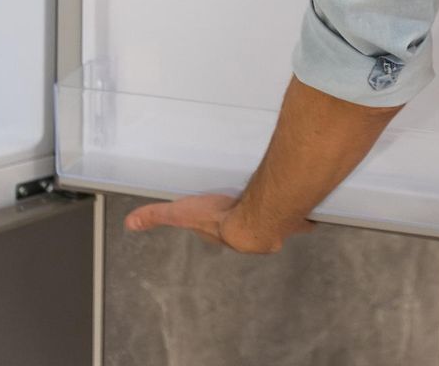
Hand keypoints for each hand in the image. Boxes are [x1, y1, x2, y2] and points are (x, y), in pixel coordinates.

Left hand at [123, 193, 304, 253]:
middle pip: (248, 223)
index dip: (218, 220)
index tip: (219, 211)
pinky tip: (308, 208)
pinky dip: (302, 216)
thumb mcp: (180, 213)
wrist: (260, 219)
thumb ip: (155, 215)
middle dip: (249, 217)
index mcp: (225, 234)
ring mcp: (274, 230)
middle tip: (249, 206)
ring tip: (279, 202)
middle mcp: (250, 236)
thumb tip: (129, 223)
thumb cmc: (221, 218)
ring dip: (278, 216)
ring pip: (276, 221)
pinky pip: (299, 219)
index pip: (219, 228)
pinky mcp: (294, 222)